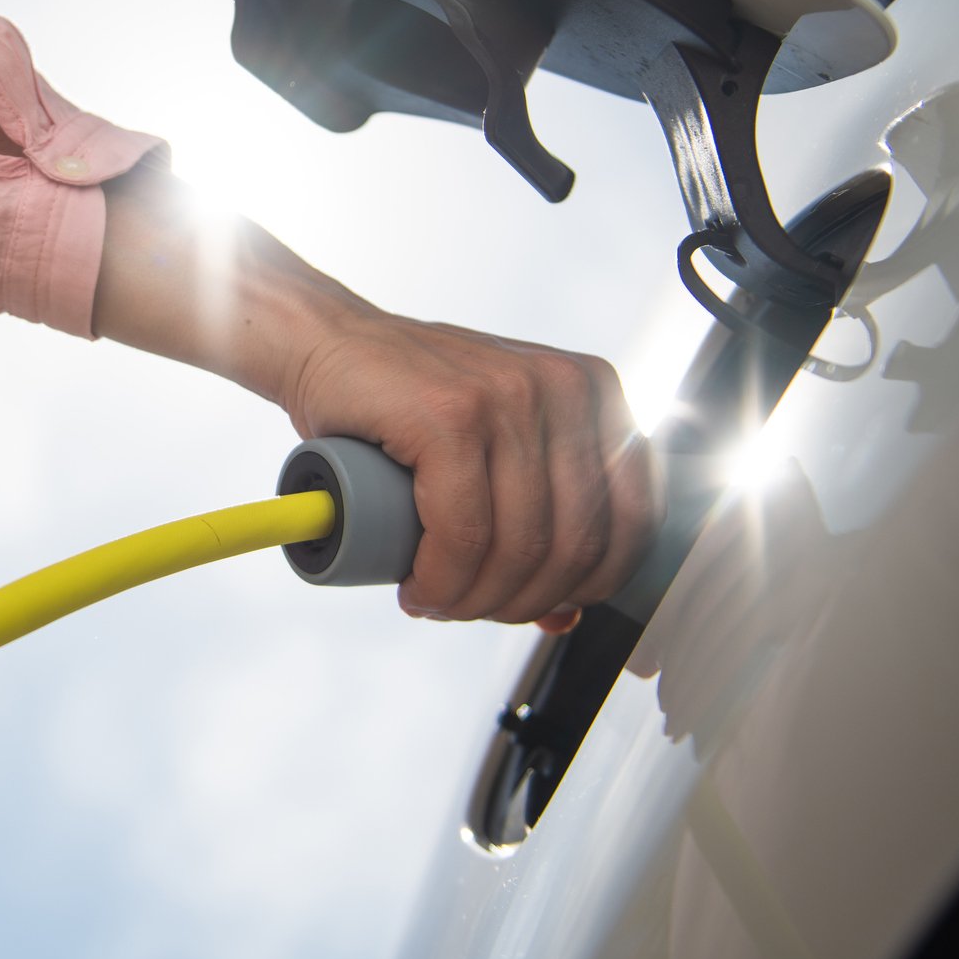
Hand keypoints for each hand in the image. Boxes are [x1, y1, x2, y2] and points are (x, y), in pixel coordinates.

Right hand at [280, 306, 658, 627]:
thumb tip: (565, 613)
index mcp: (594, 393)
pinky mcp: (450, 415)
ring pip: (519, 546)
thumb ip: (540, 516)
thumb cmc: (407, 402)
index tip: (535, 603)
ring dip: (474, 600)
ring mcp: (508, 397)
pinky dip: (440, 580)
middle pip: (574, 543)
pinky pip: (462, 532)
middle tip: (467, 609)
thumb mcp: (493, 451)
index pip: (633, 521)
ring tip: (436, 602)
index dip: (587, 584)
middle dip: (520, 602)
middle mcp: (563, 387)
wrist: (326, 344)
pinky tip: (417, 588)